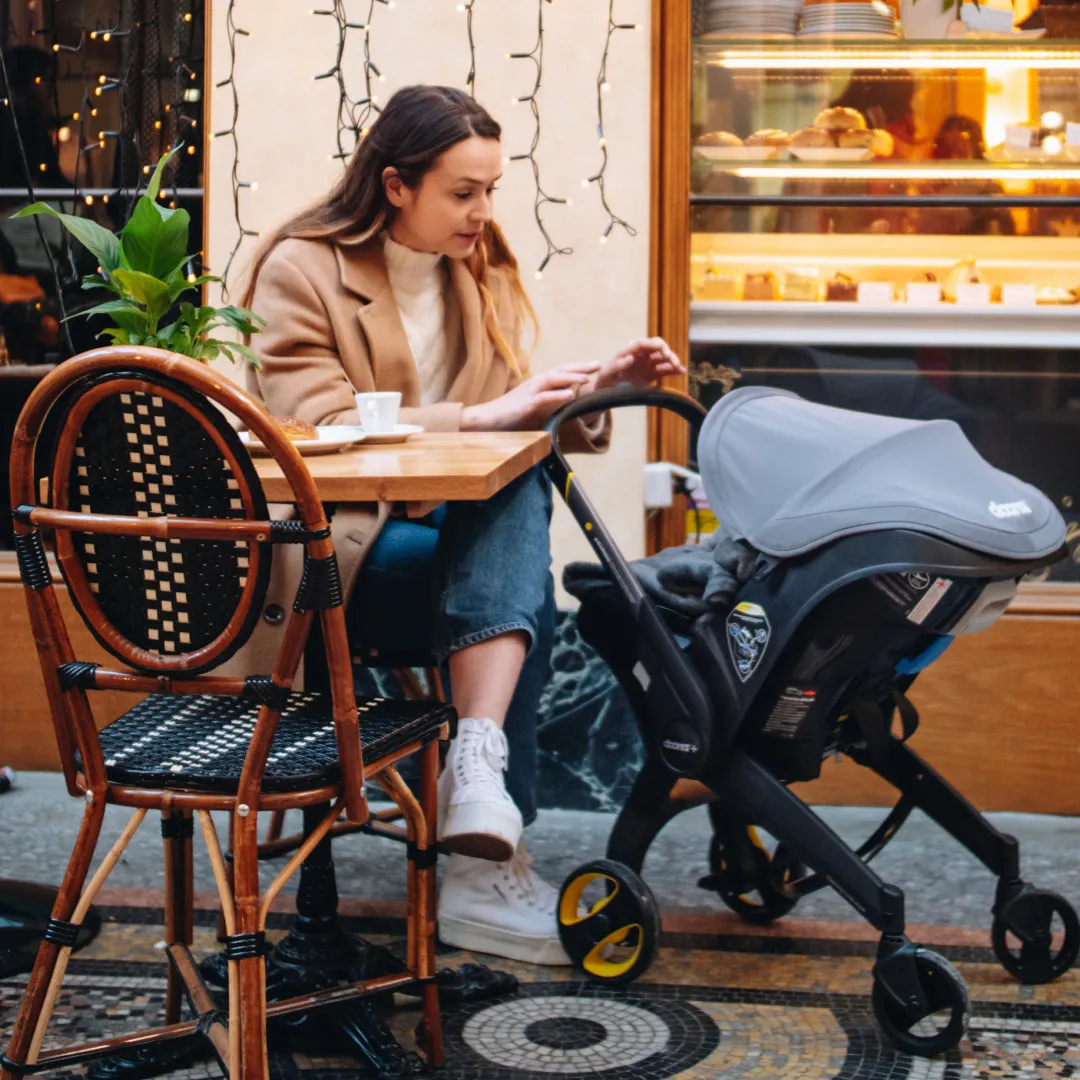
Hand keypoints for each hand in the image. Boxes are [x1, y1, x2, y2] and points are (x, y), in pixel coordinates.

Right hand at [461, 361, 600, 430]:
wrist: (486, 420)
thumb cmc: (508, 415)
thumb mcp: (532, 406)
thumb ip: (547, 403)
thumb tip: (565, 403)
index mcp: (537, 384)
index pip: (560, 372)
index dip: (577, 367)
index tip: (595, 365)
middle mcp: (535, 384)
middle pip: (560, 371)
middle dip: (580, 367)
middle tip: (599, 364)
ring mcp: (529, 393)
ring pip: (553, 380)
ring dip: (571, 377)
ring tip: (588, 377)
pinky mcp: (525, 405)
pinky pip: (543, 398)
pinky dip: (557, 395)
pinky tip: (571, 395)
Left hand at [594, 336, 685, 390]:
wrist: (607, 393)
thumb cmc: (605, 381)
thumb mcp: (606, 375)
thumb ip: (616, 366)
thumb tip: (629, 357)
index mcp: (629, 352)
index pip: (643, 344)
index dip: (654, 345)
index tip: (662, 351)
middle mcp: (640, 355)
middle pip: (657, 348)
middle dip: (667, 353)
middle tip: (673, 362)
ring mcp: (647, 364)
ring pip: (663, 359)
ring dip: (672, 361)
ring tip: (679, 369)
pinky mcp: (652, 374)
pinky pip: (664, 371)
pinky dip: (673, 371)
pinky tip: (681, 372)